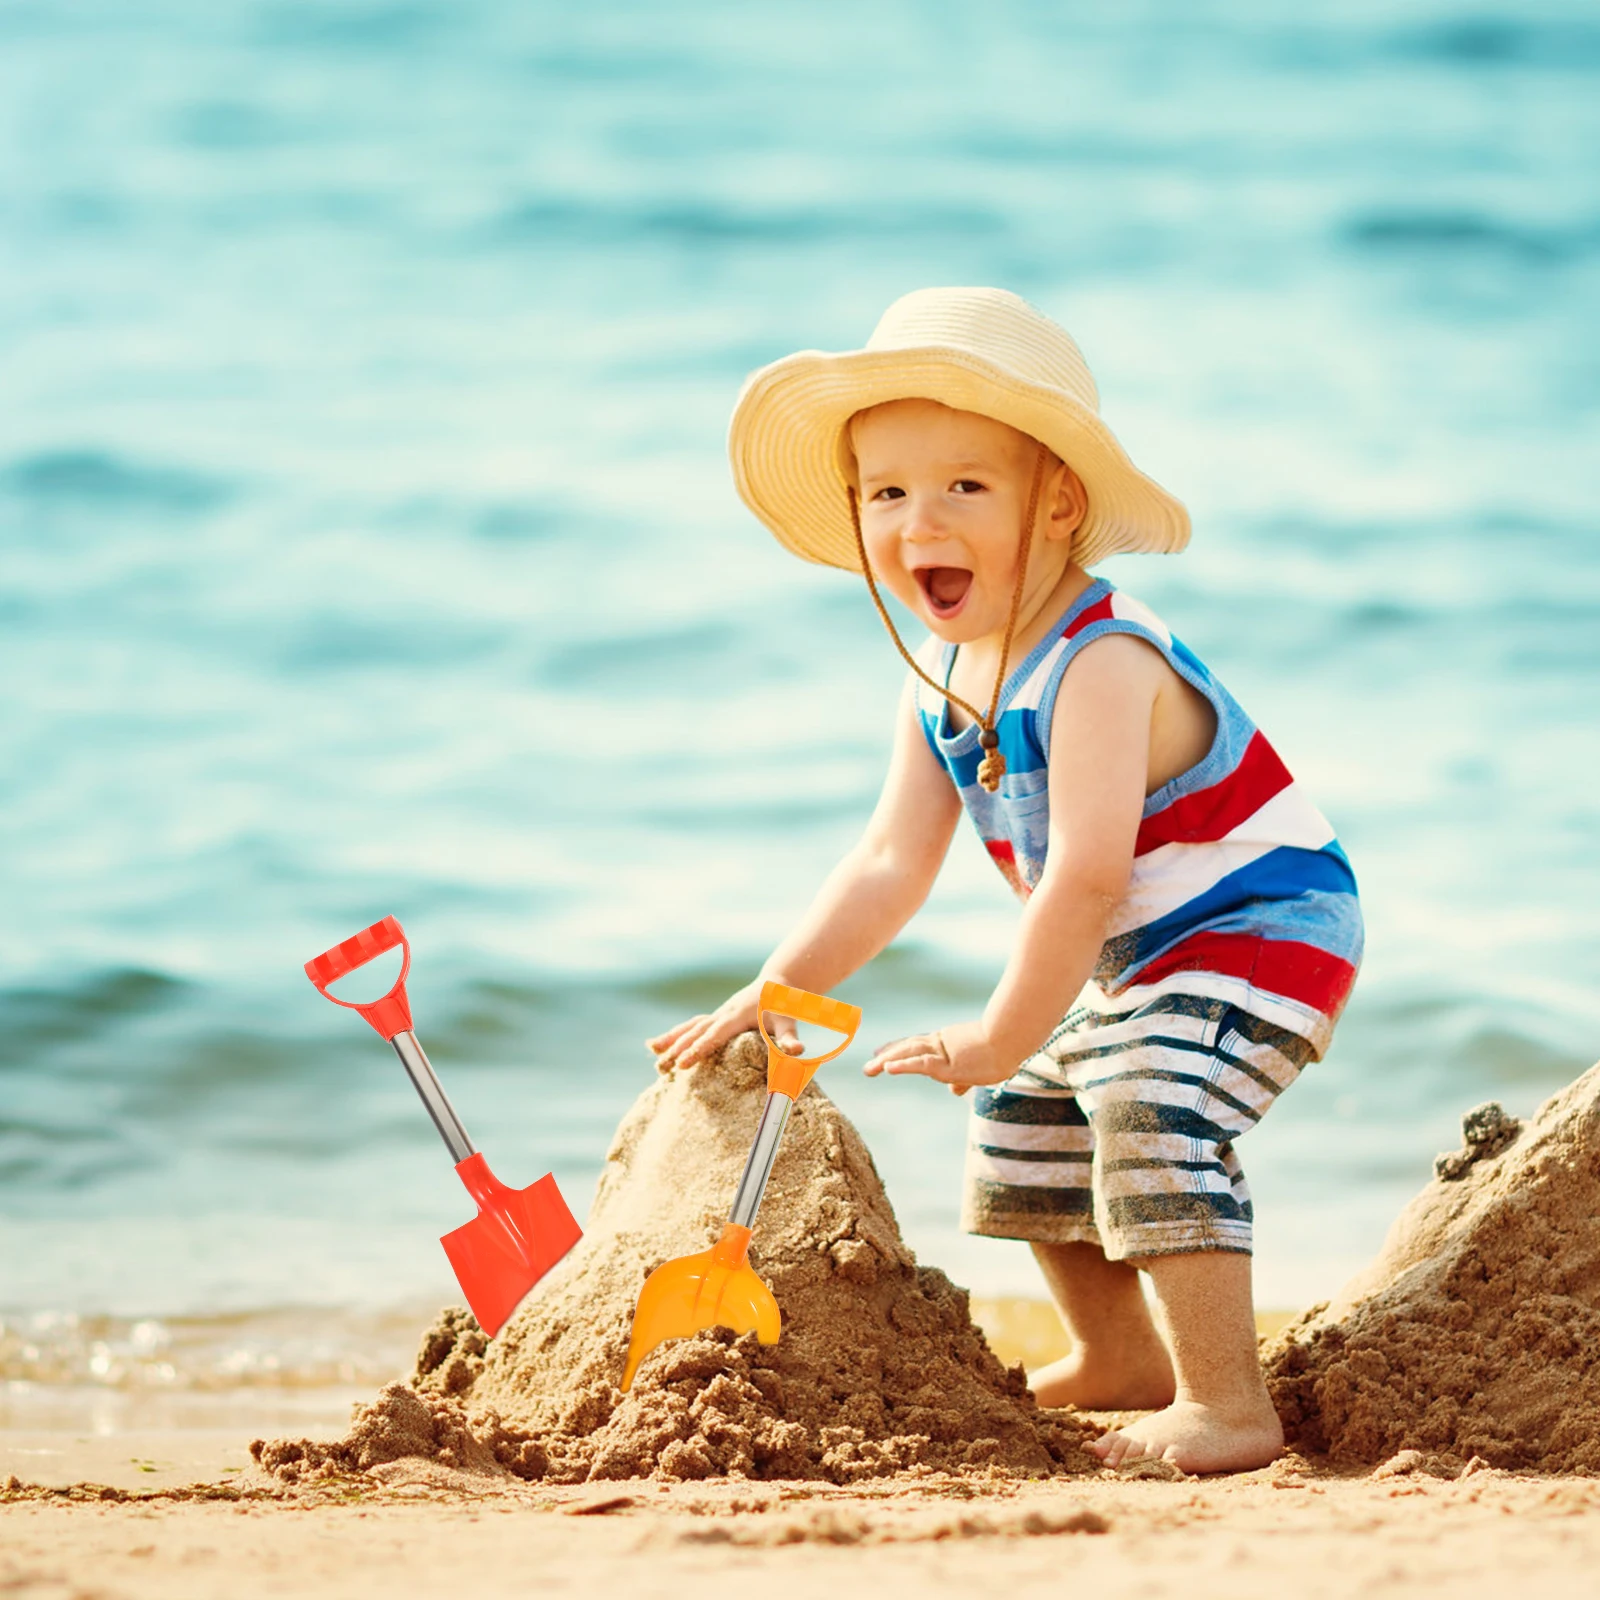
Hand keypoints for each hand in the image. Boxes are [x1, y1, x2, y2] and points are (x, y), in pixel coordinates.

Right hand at [647, 978, 802, 1072]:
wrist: (776, 985)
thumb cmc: (783, 1005)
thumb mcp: (789, 1021)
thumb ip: (790, 1037)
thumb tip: (798, 1051)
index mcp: (738, 1015)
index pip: (715, 1035)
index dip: (699, 1048)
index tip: (683, 1063)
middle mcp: (723, 1014)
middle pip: (696, 1031)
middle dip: (678, 1049)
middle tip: (662, 1067)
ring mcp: (717, 1015)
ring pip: (690, 1027)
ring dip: (671, 1040)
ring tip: (653, 1054)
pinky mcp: (715, 1018)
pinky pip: (691, 1026)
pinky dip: (674, 1035)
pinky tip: (656, 1045)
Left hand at [861, 1019, 1012, 1095]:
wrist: (1014, 1036)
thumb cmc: (1004, 1049)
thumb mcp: (982, 1067)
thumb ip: (964, 1079)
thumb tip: (954, 1091)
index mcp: (949, 1043)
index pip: (919, 1046)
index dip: (900, 1050)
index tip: (883, 1054)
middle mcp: (942, 1044)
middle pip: (909, 1048)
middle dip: (888, 1056)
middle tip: (869, 1066)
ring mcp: (945, 1052)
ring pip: (910, 1053)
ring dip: (887, 1061)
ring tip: (870, 1069)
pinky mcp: (949, 1063)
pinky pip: (921, 1063)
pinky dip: (903, 1065)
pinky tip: (887, 1067)